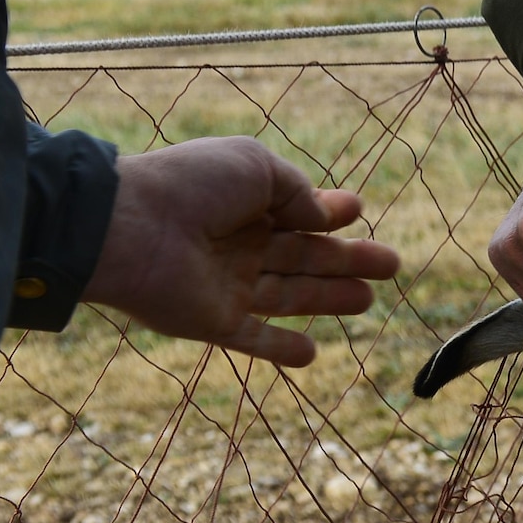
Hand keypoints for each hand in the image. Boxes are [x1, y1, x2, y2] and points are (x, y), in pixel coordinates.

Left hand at [82, 137, 398, 367]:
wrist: (130, 228)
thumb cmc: (194, 185)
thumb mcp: (256, 168)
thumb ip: (298, 193)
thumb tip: (326, 218)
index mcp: (247, 200)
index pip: (298, 211)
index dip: (331, 212)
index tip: (358, 211)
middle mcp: (241, 242)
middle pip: (305, 255)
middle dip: (348, 259)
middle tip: (391, 264)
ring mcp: (229, 283)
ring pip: (291, 295)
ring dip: (330, 299)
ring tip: (369, 301)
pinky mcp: (214, 321)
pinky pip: (254, 338)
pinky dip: (281, 348)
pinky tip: (312, 355)